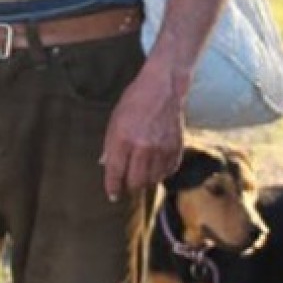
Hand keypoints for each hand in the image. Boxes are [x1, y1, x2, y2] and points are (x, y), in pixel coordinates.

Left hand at [101, 65, 184, 200]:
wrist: (163, 88)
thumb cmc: (135, 101)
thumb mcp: (115, 120)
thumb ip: (110, 145)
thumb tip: (105, 166)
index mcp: (123, 139)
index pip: (115, 172)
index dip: (113, 187)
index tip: (112, 194)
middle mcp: (143, 147)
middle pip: (135, 182)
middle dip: (129, 186)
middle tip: (127, 183)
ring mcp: (161, 149)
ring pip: (153, 180)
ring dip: (146, 181)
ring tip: (141, 174)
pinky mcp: (176, 148)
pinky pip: (168, 171)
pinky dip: (161, 173)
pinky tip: (156, 166)